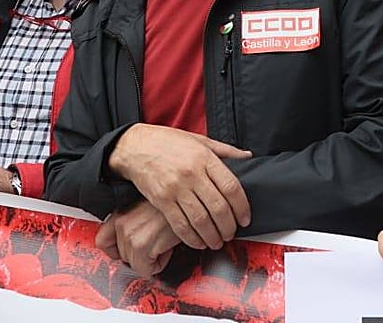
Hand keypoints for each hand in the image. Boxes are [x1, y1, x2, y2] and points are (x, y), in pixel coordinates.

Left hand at [95, 200, 181, 275]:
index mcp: (120, 213)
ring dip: (151, 258)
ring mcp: (130, 234)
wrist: (189, 201)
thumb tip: (129, 243)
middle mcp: (121, 223)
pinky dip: (159, 264)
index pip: (102, 242)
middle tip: (155, 241)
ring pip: (134, 264)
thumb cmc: (173, 203)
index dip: (116, 251)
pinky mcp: (142, 245)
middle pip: (122, 257)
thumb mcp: (147, 208)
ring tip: (162, 241)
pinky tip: (167, 247)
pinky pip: (146, 270)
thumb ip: (133, 223)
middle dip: (140, 254)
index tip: (129, 250)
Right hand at [107, 123, 251, 250]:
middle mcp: (191, 174)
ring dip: (213, 236)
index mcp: (204, 158)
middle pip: (218, 208)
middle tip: (231, 233)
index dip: (242, 207)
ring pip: (201, 220)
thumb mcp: (199, 140)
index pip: (231, 187)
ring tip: (217, 241)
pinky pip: (181, 225)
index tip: (245, 218)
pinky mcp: (162, 201)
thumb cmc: (167, 142)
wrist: (135, 147)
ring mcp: (176, 188)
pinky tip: (199, 242)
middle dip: (229, 226)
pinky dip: (193, 238)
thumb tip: (247, 157)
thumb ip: (225, 150)